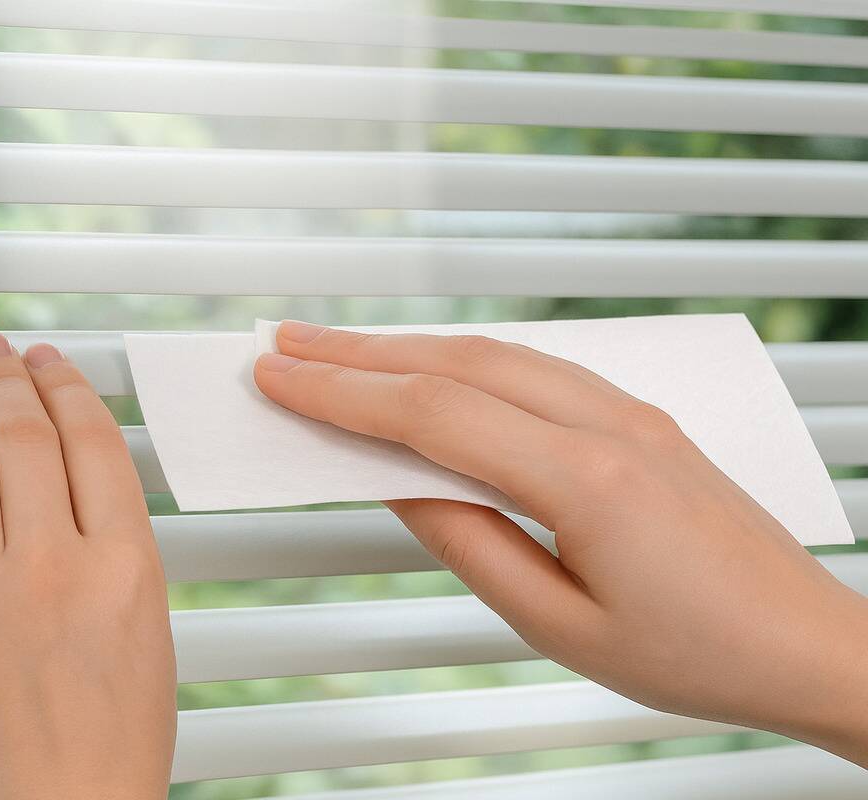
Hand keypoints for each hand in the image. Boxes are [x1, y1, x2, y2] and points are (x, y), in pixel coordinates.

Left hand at [0, 333, 175, 798]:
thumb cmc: (111, 759)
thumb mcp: (151, 644)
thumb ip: (120, 563)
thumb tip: (86, 502)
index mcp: (123, 570)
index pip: (91, 444)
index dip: (67, 389)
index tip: (53, 365)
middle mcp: (50, 569)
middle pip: (22, 439)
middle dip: (5, 378)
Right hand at [255, 320, 867, 765]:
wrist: (807, 646)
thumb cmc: (700, 653)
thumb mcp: (560, 626)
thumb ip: (471, 544)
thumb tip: (402, 485)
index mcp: (587, 480)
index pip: (433, 415)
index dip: (344, 394)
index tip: (283, 378)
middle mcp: (610, 425)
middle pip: (458, 363)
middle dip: (361, 351)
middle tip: (289, 344)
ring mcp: (630, 413)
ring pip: (497, 354)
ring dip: (412, 347)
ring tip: (346, 352)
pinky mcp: (640, 419)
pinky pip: (537, 369)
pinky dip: (468, 360)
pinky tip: (437, 368)